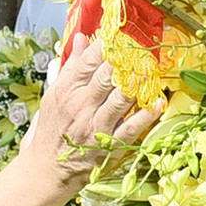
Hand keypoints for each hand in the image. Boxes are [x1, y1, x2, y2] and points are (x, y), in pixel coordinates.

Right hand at [27, 33, 161, 187]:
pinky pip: (133, 127)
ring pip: (122, 97)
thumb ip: (70, 67)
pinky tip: (159, 102)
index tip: (120, 36)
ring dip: (139, 82)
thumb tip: (82, 38)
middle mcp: (82, 106)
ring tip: (150, 69)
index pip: (88, 61)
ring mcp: (97, 126)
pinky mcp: (111, 145)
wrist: (47, 169)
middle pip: (107, 75)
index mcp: (67, 91)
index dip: (107, 46)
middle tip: (140, 49)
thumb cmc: (51, 130)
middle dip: (126, 60)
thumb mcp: (54, 95)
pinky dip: (148, 114)